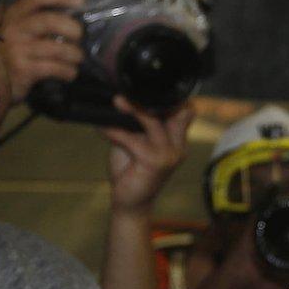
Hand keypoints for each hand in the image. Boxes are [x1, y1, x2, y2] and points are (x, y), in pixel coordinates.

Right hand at [0, 0, 84, 103]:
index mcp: (16, 13)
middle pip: (49, 21)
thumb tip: (78, 13)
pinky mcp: (23, 70)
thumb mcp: (21, 29)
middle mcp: (15, 28)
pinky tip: (70, 73)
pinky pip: (54, 68)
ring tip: (78, 58)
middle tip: (80, 36)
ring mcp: (18, 50)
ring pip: (56, 48)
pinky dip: (68, 71)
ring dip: (75, 54)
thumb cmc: (14, 50)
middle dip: (72, 27)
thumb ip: (41, 18)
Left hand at [103, 98, 193, 216]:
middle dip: (151, 98)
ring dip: (133, 110)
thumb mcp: (136, 142)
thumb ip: (137, 124)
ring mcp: (169, 155)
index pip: (184, 111)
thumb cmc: (132, 171)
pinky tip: (103, 128)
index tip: (146, 86)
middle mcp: (178, 146)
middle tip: (128, 90)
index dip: (171, 97)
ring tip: (117, 101)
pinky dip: (116, 132)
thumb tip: (123, 98)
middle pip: (174, 111)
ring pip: (154, 123)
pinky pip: (133, 140)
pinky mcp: (155, 163)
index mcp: (177, 140)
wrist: (130, 203)